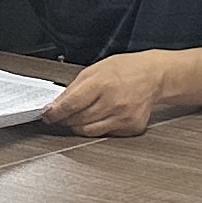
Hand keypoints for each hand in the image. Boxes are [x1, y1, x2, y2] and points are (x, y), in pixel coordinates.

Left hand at [43, 52, 175, 137]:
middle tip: (59, 116)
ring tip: (75, 117)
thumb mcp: (95, 69)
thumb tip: (57, 104)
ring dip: (77, 125)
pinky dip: (96, 128)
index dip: (54, 113)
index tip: (47, 116)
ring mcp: (124, 116)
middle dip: (64, 119)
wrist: (154, 75)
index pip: (70, 105)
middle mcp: (114, 101)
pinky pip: (104, 133)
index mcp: (102, 83)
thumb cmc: (126, 69)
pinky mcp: (131, 127)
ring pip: (88, 130)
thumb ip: (75, 87)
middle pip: (77, 119)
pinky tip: (99, 116)